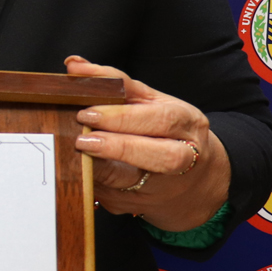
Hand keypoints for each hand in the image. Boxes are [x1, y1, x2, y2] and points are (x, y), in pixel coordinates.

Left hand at [65, 56, 231, 230]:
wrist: (196, 180)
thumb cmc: (169, 131)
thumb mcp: (152, 101)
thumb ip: (116, 83)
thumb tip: (75, 65)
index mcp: (188, 124)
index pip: (161, 119)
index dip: (123, 117)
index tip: (89, 112)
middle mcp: (184, 158)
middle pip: (159, 156)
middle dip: (118, 147)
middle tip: (83, 137)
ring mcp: (164, 187)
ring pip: (134, 184)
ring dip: (101, 170)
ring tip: (78, 155)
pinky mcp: (139, 206)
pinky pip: (113, 197)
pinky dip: (93, 182)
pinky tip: (78, 170)